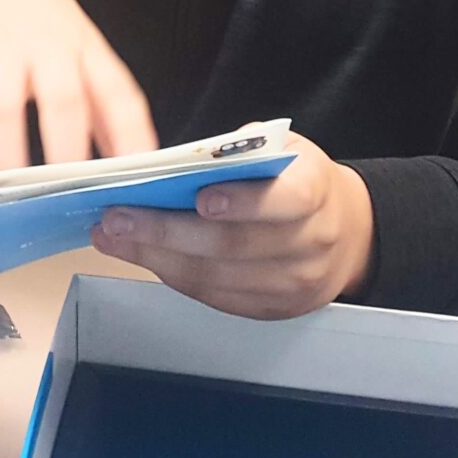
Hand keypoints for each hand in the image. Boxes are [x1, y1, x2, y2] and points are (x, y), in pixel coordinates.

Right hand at [0, 0, 157, 182]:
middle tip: (63, 197)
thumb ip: (108, 112)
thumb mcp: (88, 57)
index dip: (131, 136)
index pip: (120, 94)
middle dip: (65, 152)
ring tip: (8, 199)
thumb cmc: (50, 31)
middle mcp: (48, 49)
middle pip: (62, 100)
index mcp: (88, 53)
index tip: (134, 177)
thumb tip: (130, 170)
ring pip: (1, 108)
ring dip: (5, 158)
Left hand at [90, 135, 375, 319]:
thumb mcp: (281, 149)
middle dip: (167, 232)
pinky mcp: (274, 309)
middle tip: (118, 218)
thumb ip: (238, 154)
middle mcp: (311, 242)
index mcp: (316, 191)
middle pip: (234, 245)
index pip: (286, 200)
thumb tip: (175, 167)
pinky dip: (173, 275)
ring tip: (113, 237)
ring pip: (216, 276)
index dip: (243, 202)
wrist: (344, 232)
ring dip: (156, 257)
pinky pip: (215, 297)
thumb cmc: (295, 180)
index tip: (201, 199)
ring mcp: (294, 282)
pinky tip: (142, 256)